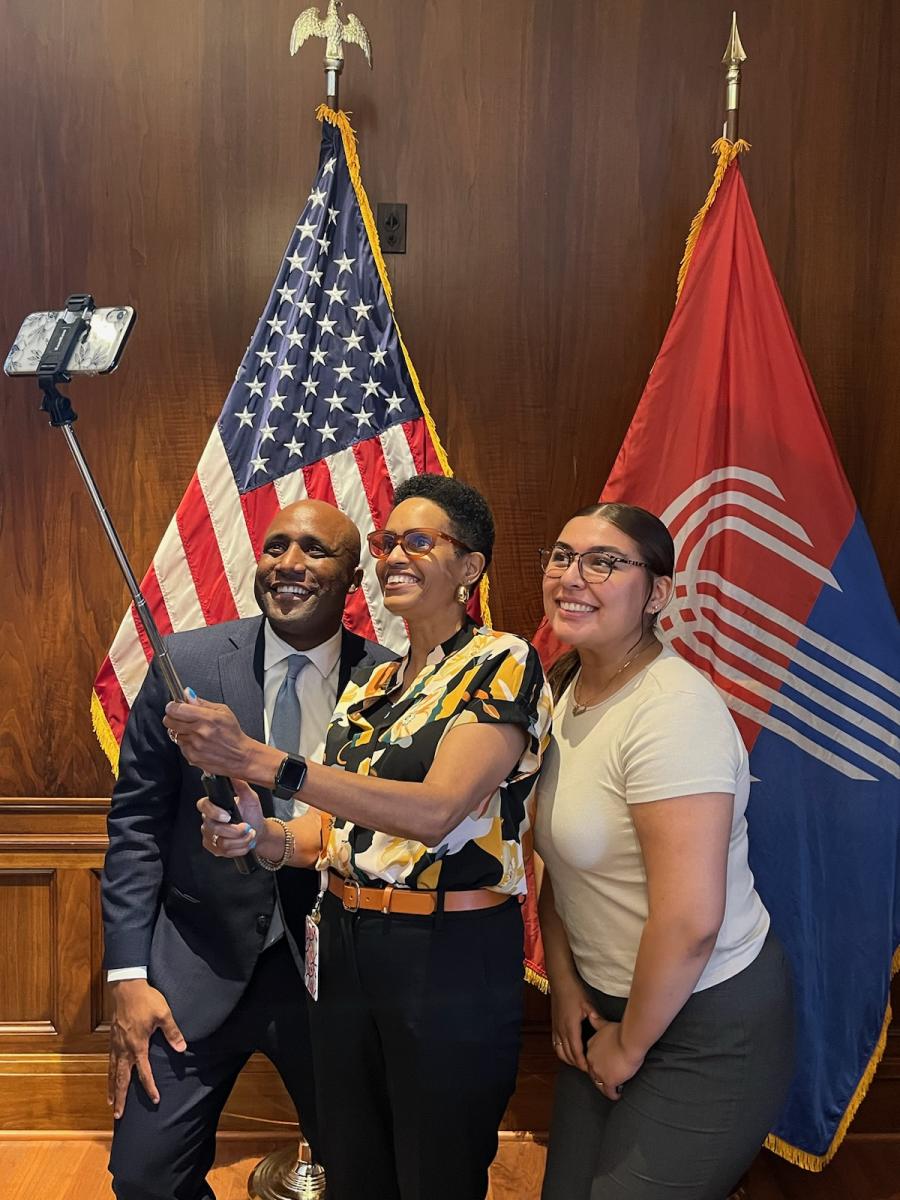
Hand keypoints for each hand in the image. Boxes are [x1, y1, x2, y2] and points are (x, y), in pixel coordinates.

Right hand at [107, 979, 185, 1118]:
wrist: (127, 986)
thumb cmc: (146, 1000)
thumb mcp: (164, 1014)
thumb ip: (173, 1032)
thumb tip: (182, 1048)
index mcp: (138, 1045)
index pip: (144, 1072)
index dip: (150, 1087)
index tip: (155, 1100)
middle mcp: (125, 1049)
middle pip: (121, 1079)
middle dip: (121, 1098)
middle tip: (118, 1116)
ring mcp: (116, 1044)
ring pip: (112, 1072)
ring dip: (112, 1089)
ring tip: (111, 1103)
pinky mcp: (112, 1039)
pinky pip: (109, 1061)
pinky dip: (109, 1074)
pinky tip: (110, 1078)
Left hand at [163, 690, 255, 777]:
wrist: (240, 756)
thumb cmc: (233, 733)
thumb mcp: (223, 711)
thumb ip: (202, 702)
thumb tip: (187, 694)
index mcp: (207, 718)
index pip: (176, 709)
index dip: (172, 706)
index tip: (173, 706)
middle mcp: (199, 732)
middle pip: (169, 721)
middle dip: (172, 717)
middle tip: (180, 717)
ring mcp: (194, 745)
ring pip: (174, 734)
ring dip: (180, 731)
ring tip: (195, 731)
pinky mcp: (192, 757)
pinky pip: (180, 746)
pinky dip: (186, 742)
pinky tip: (197, 741)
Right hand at [197, 779, 280, 859]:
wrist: (258, 831)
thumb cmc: (252, 813)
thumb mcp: (250, 797)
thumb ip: (241, 786)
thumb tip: (234, 774)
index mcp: (213, 805)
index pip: (203, 806)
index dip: (214, 812)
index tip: (228, 816)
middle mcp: (208, 820)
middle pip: (213, 828)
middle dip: (235, 831)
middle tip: (247, 827)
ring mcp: (209, 835)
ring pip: (221, 843)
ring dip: (240, 840)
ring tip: (250, 835)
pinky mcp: (214, 848)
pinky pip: (224, 852)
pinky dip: (239, 849)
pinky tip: (245, 843)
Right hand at [549, 974, 598, 1072]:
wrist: (560, 982)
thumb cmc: (574, 992)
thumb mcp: (588, 1005)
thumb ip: (596, 1019)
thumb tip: (605, 1030)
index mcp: (570, 1027)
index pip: (576, 1052)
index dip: (582, 1063)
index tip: (589, 1070)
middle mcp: (561, 1030)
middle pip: (567, 1055)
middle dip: (577, 1064)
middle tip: (587, 1069)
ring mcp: (556, 1028)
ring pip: (559, 1051)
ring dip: (568, 1059)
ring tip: (578, 1063)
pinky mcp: (553, 1025)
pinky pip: (555, 1044)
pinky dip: (561, 1052)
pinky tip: (567, 1053)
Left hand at [584, 1012, 644, 1100]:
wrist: (629, 1041)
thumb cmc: (620, 1032)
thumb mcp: (605, 1025)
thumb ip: (597, 1022)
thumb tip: (590, 1015)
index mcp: (590, 1047)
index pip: (591, 1059)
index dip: (599, 1063)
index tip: (606, 1065)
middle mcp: (591, 1060)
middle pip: (593, 1072)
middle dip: (601, 1076)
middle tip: (611, 1078)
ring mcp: (599, 1072)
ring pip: (600, 1084)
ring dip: (606, 1087)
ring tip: (614, 1089)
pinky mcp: (608, 1081)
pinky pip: (609, 1092)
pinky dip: (614, 1095)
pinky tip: (619, 1094)